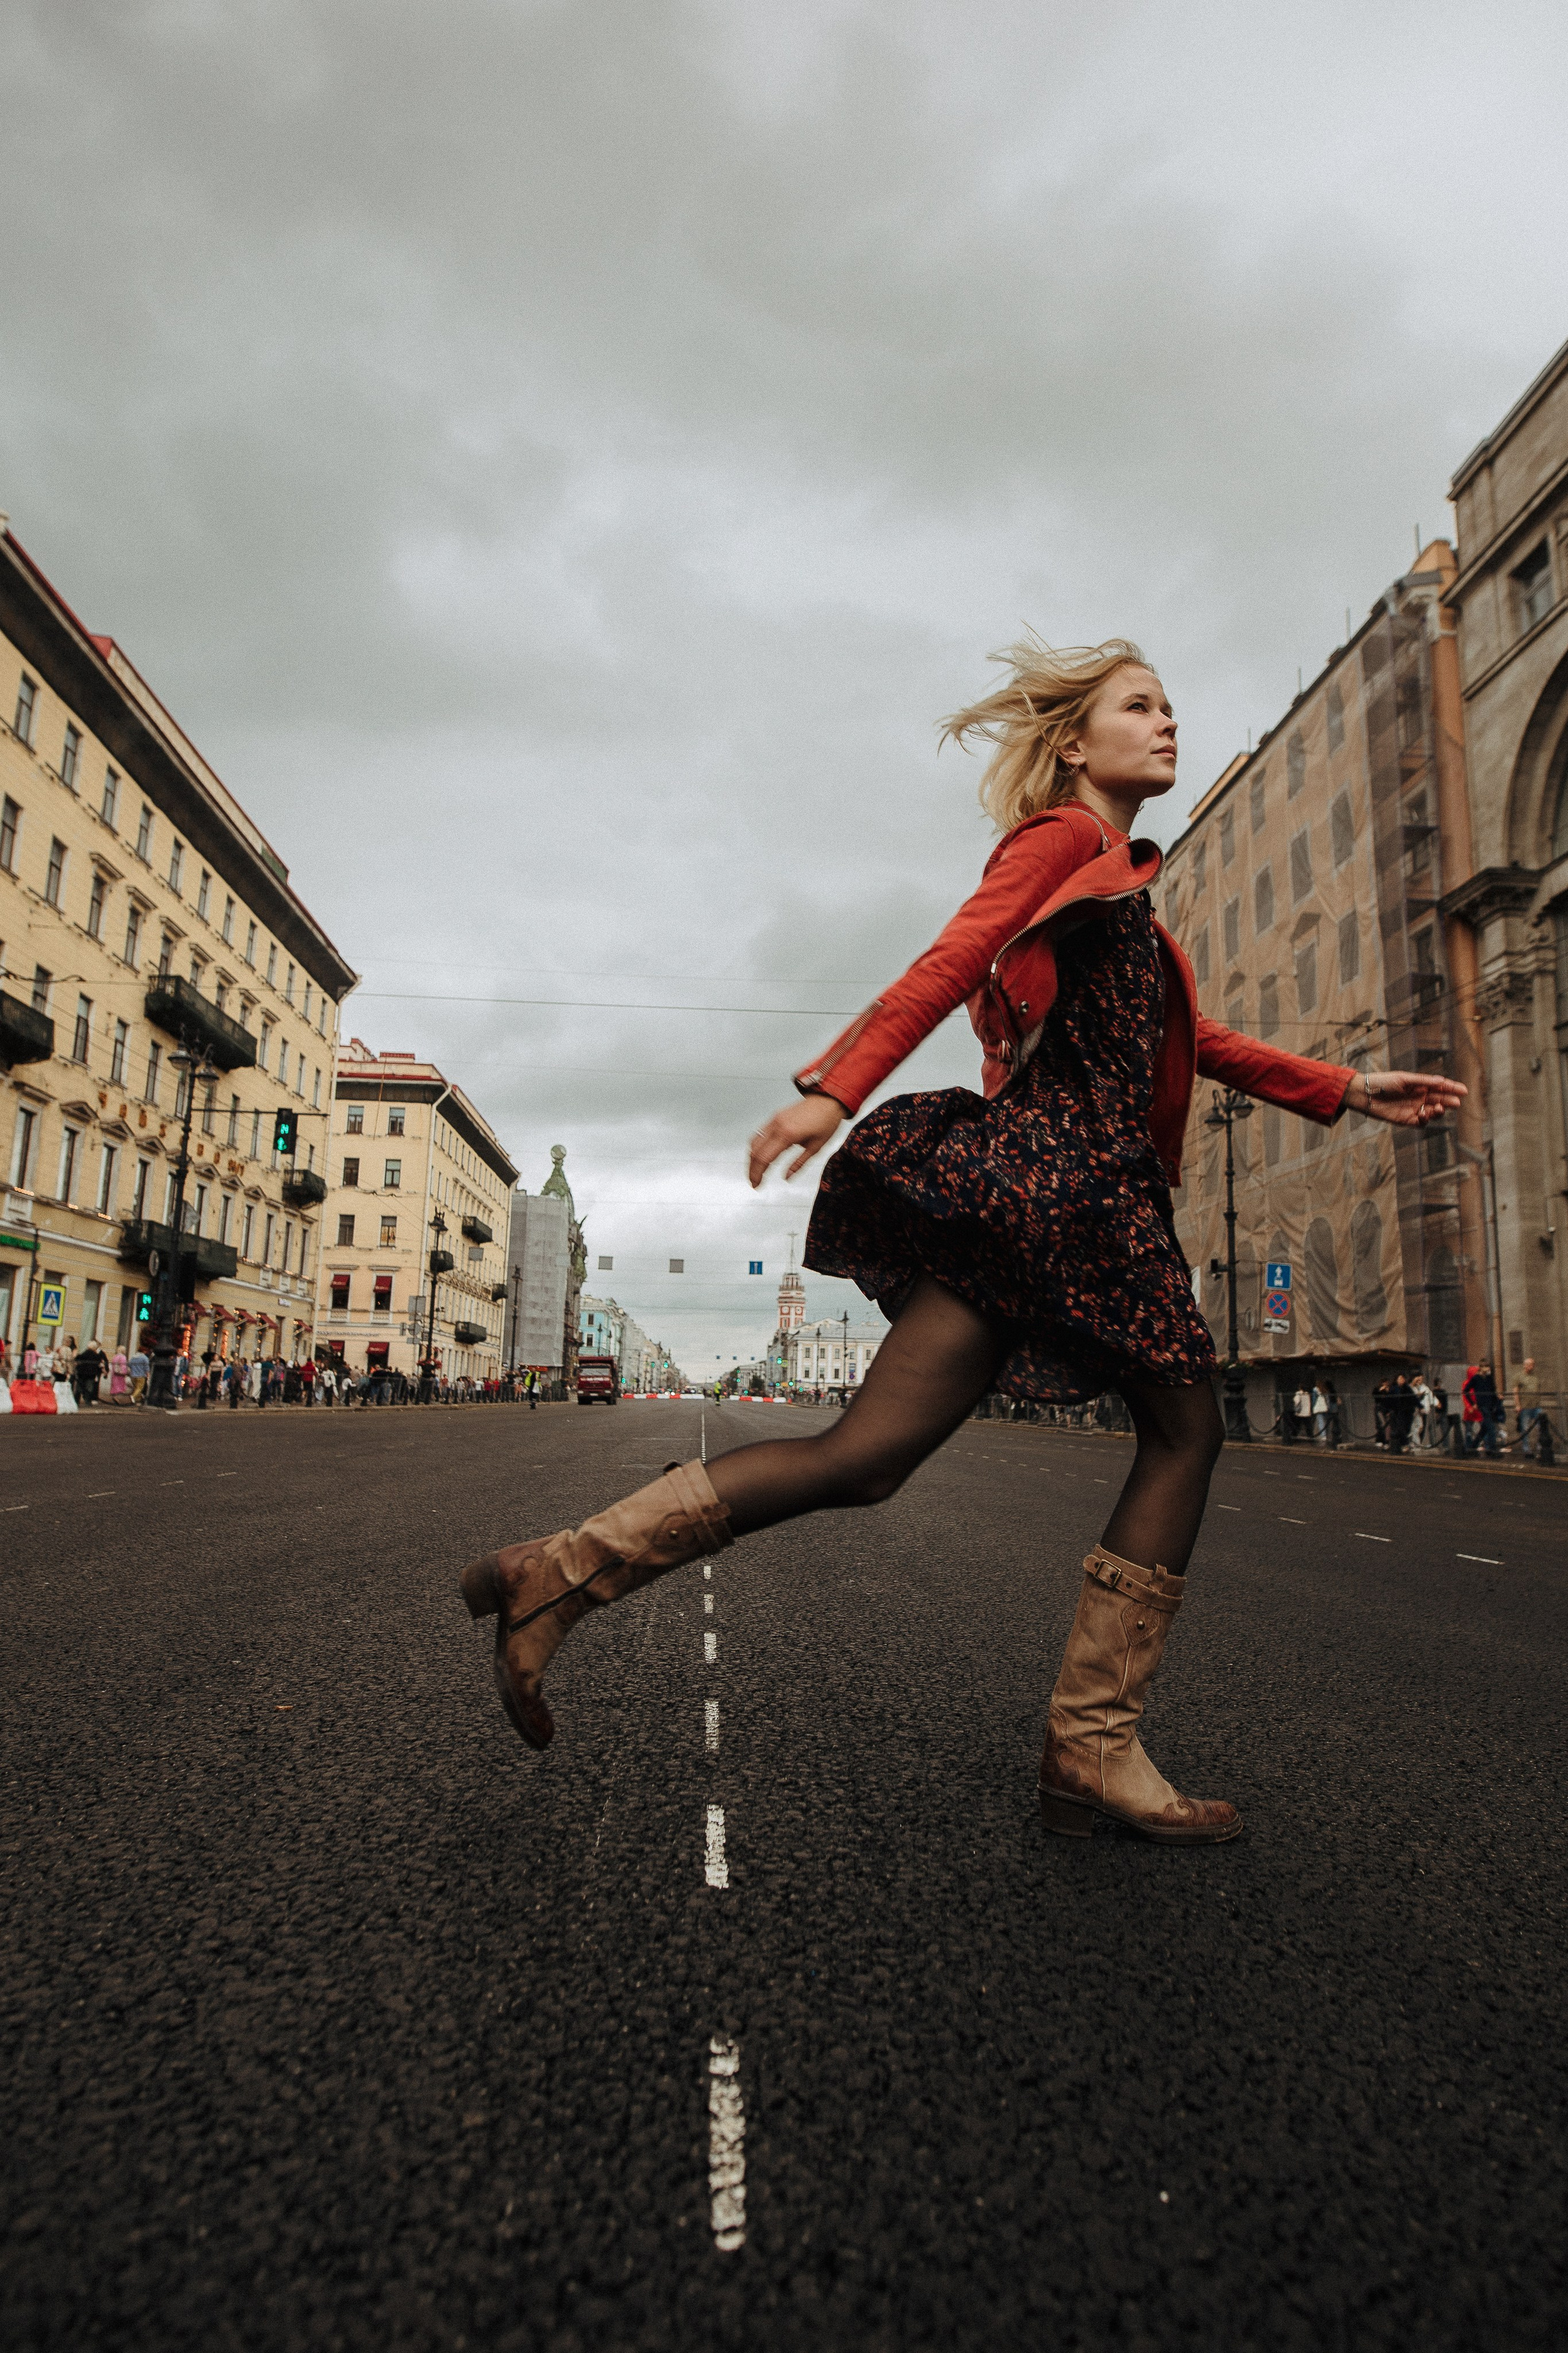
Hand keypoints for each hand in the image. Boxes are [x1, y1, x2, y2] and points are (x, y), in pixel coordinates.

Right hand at [748, 1093, 843, 1186]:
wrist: (828, 1099)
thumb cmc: (826, 1121)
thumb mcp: (816, 1147)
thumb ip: (799, 1164)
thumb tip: (787, 1177)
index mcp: (787, 1134)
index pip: (764, 1158)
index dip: (758, 1174)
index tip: (757, 1185)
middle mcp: (777, 1125)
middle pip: (755, 1151)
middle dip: (752, 1169)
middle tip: (755, 1182)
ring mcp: (774, 1120)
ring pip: (754, 1142)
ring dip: (752, 1158)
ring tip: (756, 1171)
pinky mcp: (775, 1117)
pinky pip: (759, 1133)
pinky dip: (756, 1147)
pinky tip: (761, 1155)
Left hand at [1345, 1070, 1466, 1127]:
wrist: (1365, 1094)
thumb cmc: (1383, 1082)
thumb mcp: (1404, 1079)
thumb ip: (1423, 1081)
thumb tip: (1441, 1081)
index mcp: (1420, 1085)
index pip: (1440, 1087)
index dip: (1453, 1088)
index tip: (1464, 1090)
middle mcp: (1419, 1097)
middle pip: (1439, 1100)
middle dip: (1449, 1101)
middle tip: (1456, 1103)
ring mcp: (1413, 1109)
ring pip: (1432, 1113)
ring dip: (1438, 1112)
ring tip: (1437, 1108)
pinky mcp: (1406, 1120)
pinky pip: (1421, 1123)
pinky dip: (1425, 1120)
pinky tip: (1424, 1115)